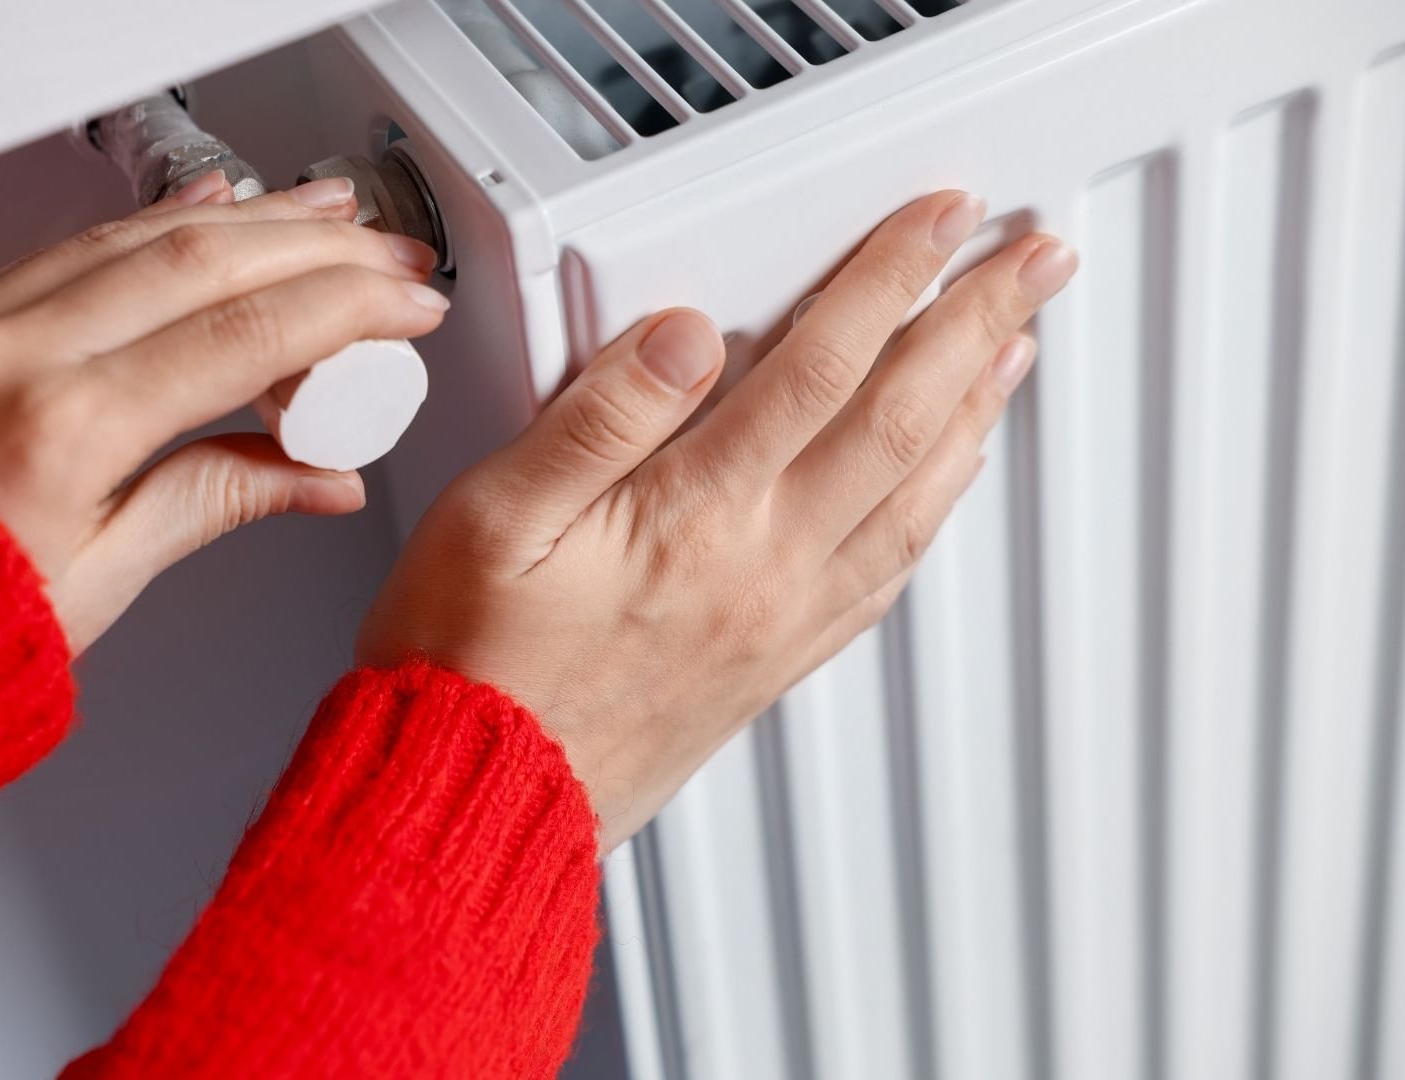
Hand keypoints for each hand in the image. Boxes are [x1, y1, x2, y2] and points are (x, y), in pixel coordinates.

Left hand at [0, 170, 449, 651]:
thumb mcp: (101, 582)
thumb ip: (214, 501)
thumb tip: (318, 475)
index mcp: (56, 433)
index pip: (239, 335)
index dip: (345, 308)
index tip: (403, 306)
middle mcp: (1, 357)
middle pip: (197, 262)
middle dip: (314, 247)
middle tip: (385, 255)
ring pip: (132, 237)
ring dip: (243, 220)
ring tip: (321, 216)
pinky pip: (63, 248)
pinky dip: (149, 227)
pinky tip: (208, 213)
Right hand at [358, 191, 1076, 848]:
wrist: (482, 795)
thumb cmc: (472, 664)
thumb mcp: (494, 515)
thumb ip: (597, 418)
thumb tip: (682, 336)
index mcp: (695, 517)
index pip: (820, 365)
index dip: (889, 277)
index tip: (936, 221)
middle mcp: (760, 568)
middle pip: (899, 420)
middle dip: (975, 325)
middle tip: (1031, 264)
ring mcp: (779, 620)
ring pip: (914, 499)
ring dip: (975, 411)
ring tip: (1012, 351)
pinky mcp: (774, 663)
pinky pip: (887, 575)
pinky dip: (936, 510)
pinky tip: (944, 486)